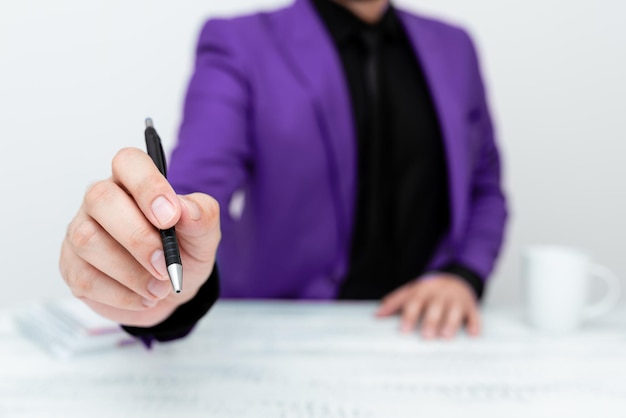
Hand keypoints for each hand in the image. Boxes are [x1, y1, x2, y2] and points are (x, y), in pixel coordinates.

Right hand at [59, 148, 220, 326]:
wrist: (170, 290)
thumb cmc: (183, 252)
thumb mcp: (203, 236)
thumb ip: (201, 217)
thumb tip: (185, 210)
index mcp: (134, 181)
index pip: (128, 162)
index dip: (148, 185)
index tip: (170, 217)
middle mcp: (101, 200)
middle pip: (101, 199)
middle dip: (138, 237)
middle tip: (166, 266)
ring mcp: (80, 230)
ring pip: (88, 241)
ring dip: (131, 272)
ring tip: (161, 288)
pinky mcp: (71, 265)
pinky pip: (85, 277)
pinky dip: (122, 294)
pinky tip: (144, 297)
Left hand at [376, 274, 479, 338]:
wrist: (455, 278)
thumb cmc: (429, 291)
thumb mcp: (411, 292)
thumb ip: (394, 302)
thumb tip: (377, 315)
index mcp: (424, 291)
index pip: (415, 302)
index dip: (409, 315)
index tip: (403, 329)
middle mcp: (440, 294)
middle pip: (435, 307)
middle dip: (431, 321)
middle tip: (426, 336)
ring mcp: (456, 300)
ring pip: (454, 311)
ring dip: (450, 323)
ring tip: (445, 336)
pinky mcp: (470, 305)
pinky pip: (474, 314)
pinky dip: (475, 324)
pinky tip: (474, 334)